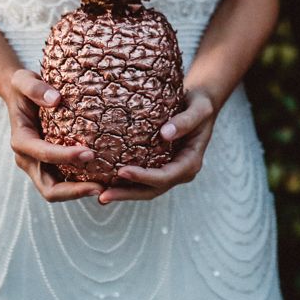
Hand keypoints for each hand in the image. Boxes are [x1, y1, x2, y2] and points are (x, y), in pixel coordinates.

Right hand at [7, 69, 103, 201]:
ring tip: (106, 188)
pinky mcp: (49, 166)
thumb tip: (55, 100)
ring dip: (79, 193)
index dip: (65, 156)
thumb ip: (35, 88)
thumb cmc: (23, 87)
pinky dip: (81, 185)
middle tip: (101, 186)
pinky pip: (65, 181)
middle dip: (74, 190)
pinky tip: (104, 181)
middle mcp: (28, 159)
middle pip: (48, 187)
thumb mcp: (23, 80)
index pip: (43, 154)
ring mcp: (38, 165)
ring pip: (57, 190)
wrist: (20, 96)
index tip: (90, 152)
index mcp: (21, 140)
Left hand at [98, 89, 215, 203]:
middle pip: (152, 190)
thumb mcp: (198, 109)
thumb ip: (185, 121)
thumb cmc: (200, 104)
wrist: (200, 103)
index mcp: (191, 162)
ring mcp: (170, 170)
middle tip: (103, 196)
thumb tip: (165, 134)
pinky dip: (125, 181)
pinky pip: (142, 177)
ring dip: (123, 192)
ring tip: (99, 193)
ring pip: (145, 188)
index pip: (166, 176)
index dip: (144, 177)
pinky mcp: (160, 165)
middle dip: (127, 194)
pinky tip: (105, 180)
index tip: (122, 171)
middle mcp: (180, 171)